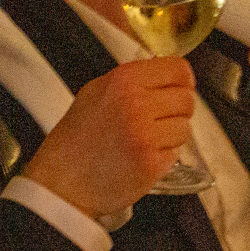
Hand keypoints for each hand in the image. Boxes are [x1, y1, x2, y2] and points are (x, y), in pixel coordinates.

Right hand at [22, 57, 195, 218]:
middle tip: (159, 119)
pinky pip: (176, 153)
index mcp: (124, 80)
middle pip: (186, 98)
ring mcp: (146, 135)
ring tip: (146, 141)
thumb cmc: (75, 139)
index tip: (179, 87)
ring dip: (171, 135)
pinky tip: (141, 157)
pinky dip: (163, 157)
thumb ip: (130, 80)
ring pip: (185, 127)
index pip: (178, 68)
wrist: (62, 182)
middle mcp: (137, 103)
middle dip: (177, 110)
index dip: (182, 80)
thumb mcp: (95, 92)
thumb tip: (162, 76)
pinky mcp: (152, 163)